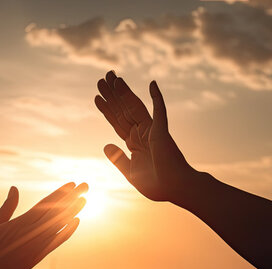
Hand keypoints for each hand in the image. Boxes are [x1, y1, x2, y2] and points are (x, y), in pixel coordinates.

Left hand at [95, 71, 192, 201]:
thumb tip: (105, 145)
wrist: (175, 189)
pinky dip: (157, 97)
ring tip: (111, 76)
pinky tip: (152, 84)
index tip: (97, 97)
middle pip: (122, 110)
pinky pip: (160, 110)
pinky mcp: (161, 130)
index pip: (117, 122)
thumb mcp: (130, 172)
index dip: (107, 109)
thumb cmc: (157, 184)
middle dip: (111, 95)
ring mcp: (152, 130)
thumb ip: (118, 158)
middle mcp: (142, 134)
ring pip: (134, 106)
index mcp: (135, 144)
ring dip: (123, 91)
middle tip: (101, 78)